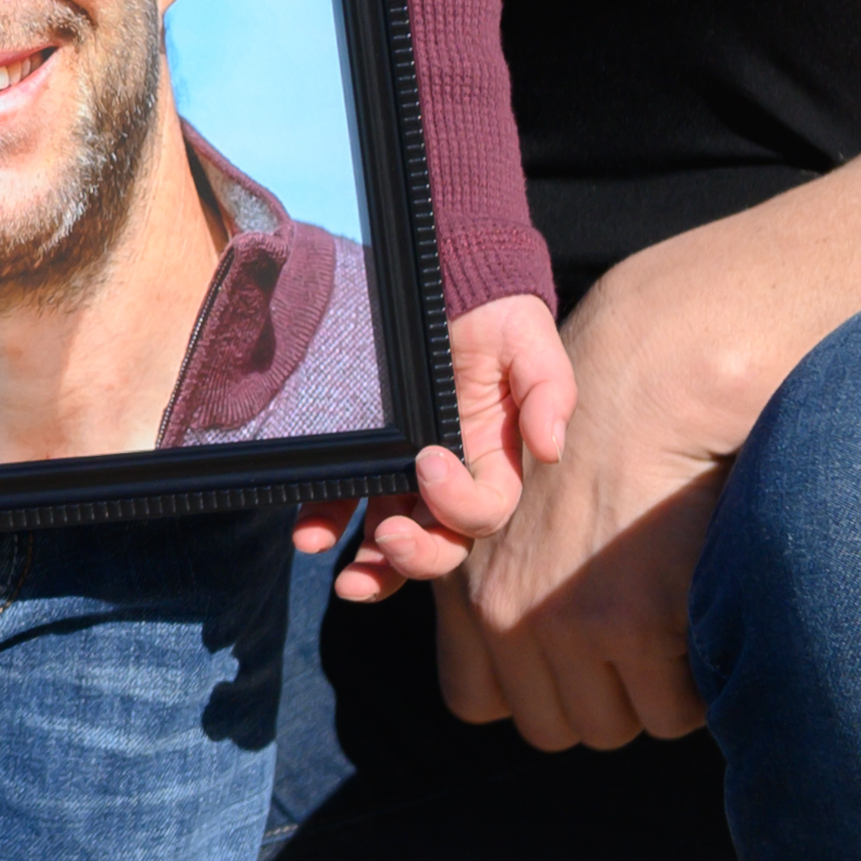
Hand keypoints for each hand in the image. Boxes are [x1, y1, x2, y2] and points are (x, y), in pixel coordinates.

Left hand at [320, 290, 573, 595]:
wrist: (452, 280)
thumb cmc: (499, 319)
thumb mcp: (531, 347)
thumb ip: (548, 393)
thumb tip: (551, 448)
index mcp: (492, 462)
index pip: (484, 512)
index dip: (460, 506)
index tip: (429, 461)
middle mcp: (447, 479)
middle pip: (438, 542)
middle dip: (416, 556)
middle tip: (390, 539)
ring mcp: (401, 472)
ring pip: (389, 538)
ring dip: (371, 567)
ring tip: (346, 581)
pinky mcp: (364, 455)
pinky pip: (342, 499)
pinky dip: (325, 523)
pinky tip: (309, 535)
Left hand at [428, 272, 740, 747]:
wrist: (649, 393)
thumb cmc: (594, 448)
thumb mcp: (510, 515)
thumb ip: (504, 585)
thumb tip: (530, 663)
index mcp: (465, 586)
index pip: (473, 702)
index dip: (529, 690)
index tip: (567, 662)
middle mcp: (502, 612)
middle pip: (554, 726)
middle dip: (597, 698)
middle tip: (633, 645)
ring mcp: (565, 623)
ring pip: (614, 727)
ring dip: (647, 697)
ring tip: (668, 632)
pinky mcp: (634, 623)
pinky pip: (672, 711)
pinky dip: (694, 689)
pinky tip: (698, 629)